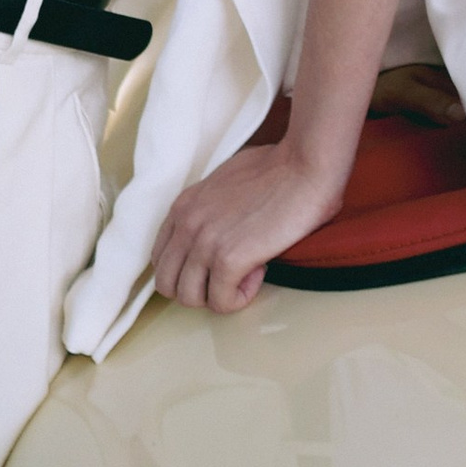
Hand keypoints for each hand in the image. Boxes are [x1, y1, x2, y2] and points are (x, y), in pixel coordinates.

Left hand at [153, 126, 352, 312]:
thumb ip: (211, 206)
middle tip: (229, 276)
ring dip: (218, 295)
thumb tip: (222, 227)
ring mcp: (204, 242)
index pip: (160, 257)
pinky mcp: (229, 259)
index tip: (217, 261)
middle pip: (167, 283)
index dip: (188, 269)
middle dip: (198, 289)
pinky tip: (260, 272)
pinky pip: (221, 302)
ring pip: (188, 298)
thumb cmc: (279, 167)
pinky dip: (240, 297)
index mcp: (184, 205)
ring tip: (246, 272)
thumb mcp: (226, 181)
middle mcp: (186, 224)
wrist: (305, 164)